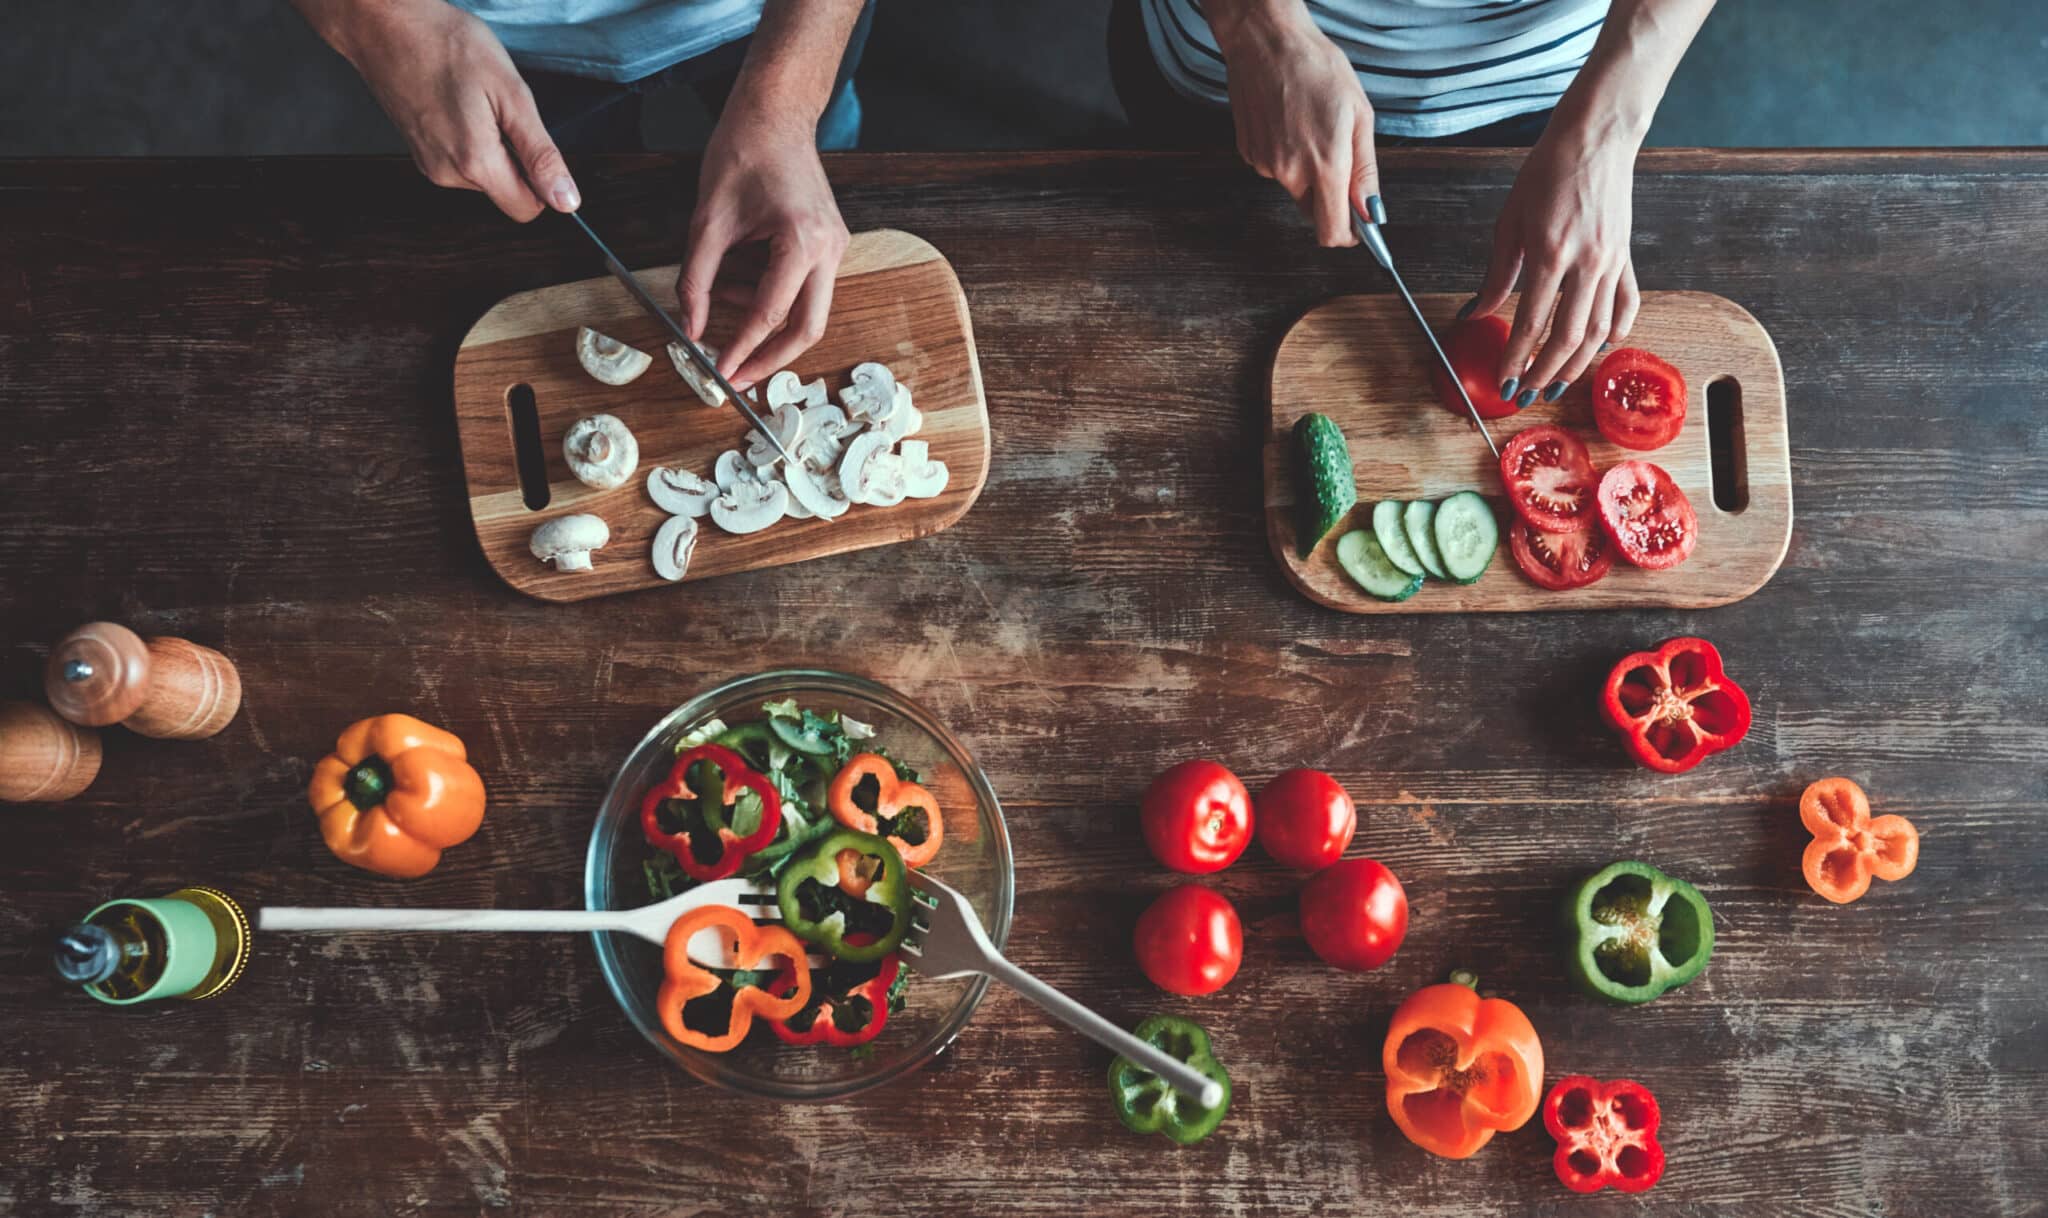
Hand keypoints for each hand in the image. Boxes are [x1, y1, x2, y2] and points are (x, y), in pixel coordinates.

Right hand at [296, 0, 577, 220]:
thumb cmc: (445, 45)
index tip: (533, 143)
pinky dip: (470, 139)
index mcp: (475, 163)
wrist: (386, 25)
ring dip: (492, 146)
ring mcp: (430, 165)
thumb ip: (541, 154)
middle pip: (505, 192)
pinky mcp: (420, 154)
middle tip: (498, 110)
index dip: (542, 182)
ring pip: (484, 176)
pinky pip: (462, 162)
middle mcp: (448, 174)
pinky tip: (458, 105)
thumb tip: (566, 200)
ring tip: (474, 102)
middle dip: (515, 158)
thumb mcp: (512, 95)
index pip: (527, 208)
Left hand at [675, 98, 848, 388]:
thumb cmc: (745, 152)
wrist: (775, 115)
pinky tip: (735, 281)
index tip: (722, 372)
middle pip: (808, 327)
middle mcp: (829, 249)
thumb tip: (689, 326)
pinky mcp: (828, 245)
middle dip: (771, 357)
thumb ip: (696, 278)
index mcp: (802, 241)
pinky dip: (769, 295)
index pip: (771, 313)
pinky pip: (803, 287)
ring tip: (718, 299)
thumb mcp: (707, 220)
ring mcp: (834, 248)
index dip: (743, 347)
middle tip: (738, 376)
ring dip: (762, 319)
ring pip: (807, 310)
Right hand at [1212, 2, 1377, 246]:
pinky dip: (1286, 155)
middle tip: (1337, 153)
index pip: (1332, 232)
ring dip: (1306, 171)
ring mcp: (1265, 165)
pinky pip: (1275, 169)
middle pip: (1314, 212)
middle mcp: (1290, 172)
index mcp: (1324, 164)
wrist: (1266, 42)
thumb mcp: (1359, 115)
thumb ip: (1364, 170)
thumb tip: (1370, 211)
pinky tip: (1289, 122)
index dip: (1348, 235)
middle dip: (1329, 197)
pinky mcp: (1249, 154)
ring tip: (1310, 125)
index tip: (1358, 226)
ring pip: (1294, 188)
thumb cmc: (1317, 67)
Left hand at [1467, 122, 1641, 405]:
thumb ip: (1496, 275)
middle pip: (1569, 336)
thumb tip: (1475, 313)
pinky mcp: (1626, 258)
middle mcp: (1587, 263)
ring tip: (1555, 383)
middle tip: (1526, 393)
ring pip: (1599, 329)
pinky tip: (1600, 348)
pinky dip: (1616, 331)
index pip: (1532, 322)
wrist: (1594, 140)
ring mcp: (1612, 262)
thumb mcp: (1509, 222)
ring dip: (1576, 364)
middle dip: (1545, 372)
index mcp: (1551, 253)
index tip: (1504, 380)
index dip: (1516, 357)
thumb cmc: (1547, 173)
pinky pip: (1626, 304)